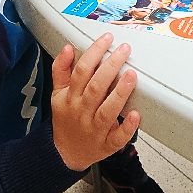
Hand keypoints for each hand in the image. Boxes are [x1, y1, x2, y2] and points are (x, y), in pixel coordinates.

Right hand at [51, 34, 139, 169]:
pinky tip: (135, 114)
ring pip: (108, 110)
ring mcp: (95, 129)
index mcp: (70, 97)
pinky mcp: (106, 145)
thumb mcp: (57, 94)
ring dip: (120, 93)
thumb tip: (67, 47)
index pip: (81, 71)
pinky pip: (117, 138)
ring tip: (131, 75)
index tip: (107, 39)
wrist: (63, 153)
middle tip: (124, 50)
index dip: (94, 53)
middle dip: (111, 67)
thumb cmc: (65, 119)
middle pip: (96, 87)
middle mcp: (82, 112)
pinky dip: (127, 127)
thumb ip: (60, 70)